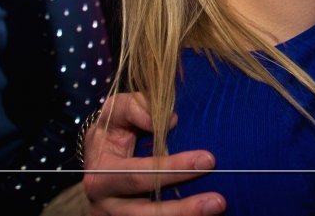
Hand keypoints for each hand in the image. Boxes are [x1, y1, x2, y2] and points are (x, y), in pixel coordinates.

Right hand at [82, 92, 224, 215]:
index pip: (137, 174)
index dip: (172, 169)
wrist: (96, 157)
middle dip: (182, 208)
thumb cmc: (114, 130)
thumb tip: (170, 120)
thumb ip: (136, 107)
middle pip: (144, 211)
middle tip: (218, 201)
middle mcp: (105, 202)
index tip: (208, 159)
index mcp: (101, 173)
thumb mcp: (115, 111)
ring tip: (216, 209)